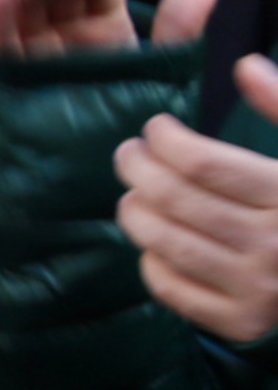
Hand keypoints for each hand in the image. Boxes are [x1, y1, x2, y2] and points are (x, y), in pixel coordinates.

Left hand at [119, 63, 277, 344]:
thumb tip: (245, 65)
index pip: (203, 162)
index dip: (165, 139)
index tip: (156, 128)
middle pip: (176, 200)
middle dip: (138, 169)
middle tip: (128, 155)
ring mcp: (260, 291)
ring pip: (166, 242)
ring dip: (136, 212)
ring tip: (134, 194)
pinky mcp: (243, 324)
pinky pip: (172, 289)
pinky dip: (152, 261)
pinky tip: (157, 244)